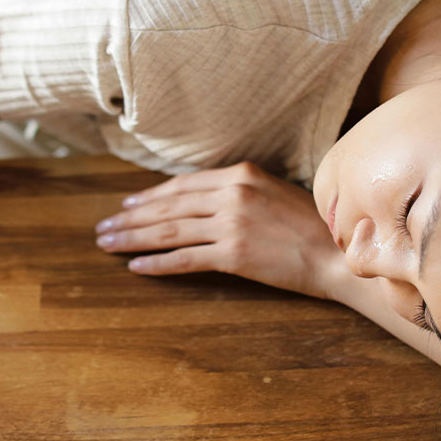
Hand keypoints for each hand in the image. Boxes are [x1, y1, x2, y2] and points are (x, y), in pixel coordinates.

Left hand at [92, 161, 344, 300]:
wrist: (337, 255)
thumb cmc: (311, 227)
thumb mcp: (274, 193)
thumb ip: (239, 192)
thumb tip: (203, 202)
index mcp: (241, 174)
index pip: (183, 185)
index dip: (150, 196)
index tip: (127, 206)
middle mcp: (232, 195)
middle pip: (169, 207)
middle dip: (131, 218)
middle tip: (103, 227)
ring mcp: (231, 224)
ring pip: (170, 231)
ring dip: (133, 238)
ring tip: (108, 245)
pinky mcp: (234, 255)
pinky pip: (185, 259)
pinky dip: (157, 263)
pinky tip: (135, 266)